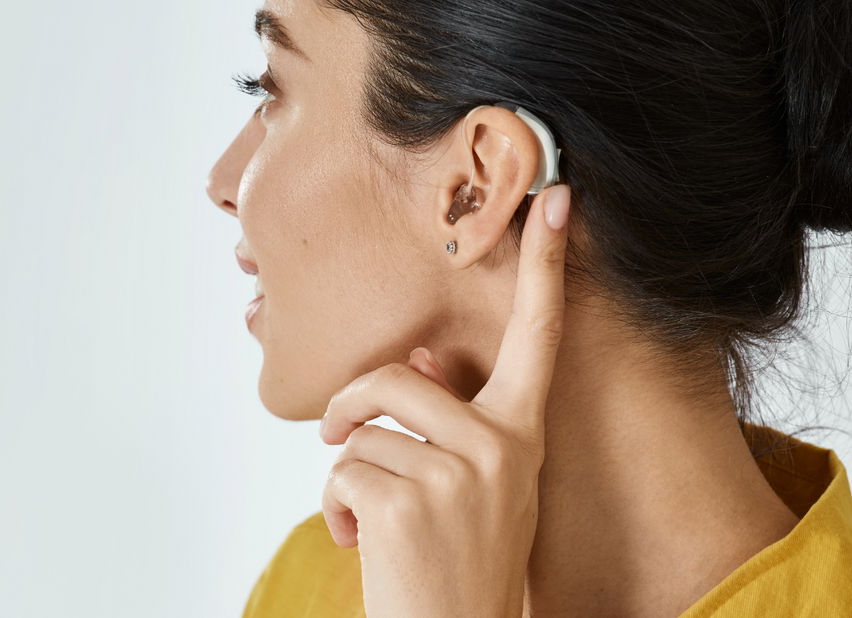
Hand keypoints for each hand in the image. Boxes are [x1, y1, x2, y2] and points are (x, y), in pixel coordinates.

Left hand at [319, 185, 570, 617]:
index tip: (554, 197)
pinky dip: (334, 509)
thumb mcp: (475, 485)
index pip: (537, 336)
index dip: (544, 266)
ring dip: (348, 474)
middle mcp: (503, 445)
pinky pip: (342, 471)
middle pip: (397, 376)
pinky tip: (361, 544)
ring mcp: (460, 473)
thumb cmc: (457, 557)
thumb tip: (416, 359)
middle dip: (351, 406)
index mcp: (522, 432)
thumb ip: (450, 420)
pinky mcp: (409, 500)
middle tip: (335, 437)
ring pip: (364, 430)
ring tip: (372, 519)